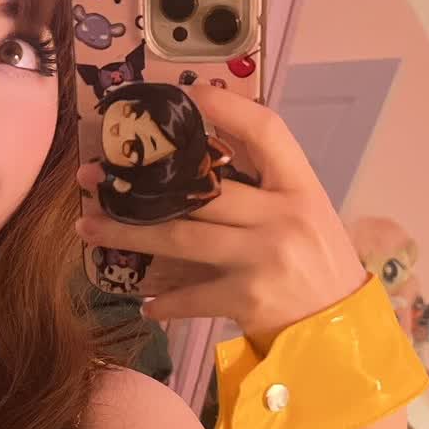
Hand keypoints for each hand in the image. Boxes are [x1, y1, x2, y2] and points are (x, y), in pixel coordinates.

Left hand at [76, 81, 366, 350]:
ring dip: (128, 234)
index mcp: (301, 188)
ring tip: (88, 229)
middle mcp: (284, 216)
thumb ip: (265, 187)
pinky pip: (190, 295)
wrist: (340, 334)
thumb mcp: (306, 216)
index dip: (227, 107)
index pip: (267, 130)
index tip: (187, 94)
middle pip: (203, 188)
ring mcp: (264, 257)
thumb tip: (201, 154)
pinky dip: (163, 302)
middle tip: (93, 177)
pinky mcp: (247, 298)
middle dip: (142, 183)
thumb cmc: (318, 268)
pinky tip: (145, 303)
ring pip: (182, 237)